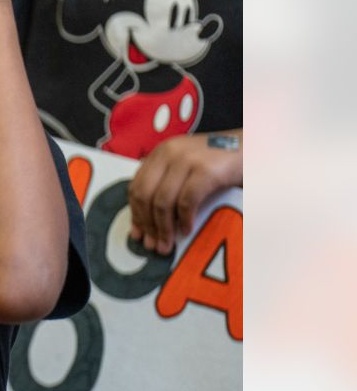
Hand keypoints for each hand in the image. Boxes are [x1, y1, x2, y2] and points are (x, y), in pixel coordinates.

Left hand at [128, 130, 242, 253]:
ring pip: (162, 201)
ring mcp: (186, 160)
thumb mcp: (187, 167)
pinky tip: (186, 231)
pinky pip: (186, 201)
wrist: (255, 145)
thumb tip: (149, 220)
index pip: (136, 186)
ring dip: (163, 228)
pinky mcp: (205, 171)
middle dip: (146, 224)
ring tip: (167, 245)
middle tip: (152, 245)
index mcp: (160, 153)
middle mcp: (168, 153)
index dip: (135, 213)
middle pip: (144, 195)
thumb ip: (168, 183)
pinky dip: (184, 220)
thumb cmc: (221, 161)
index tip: (137, 234)